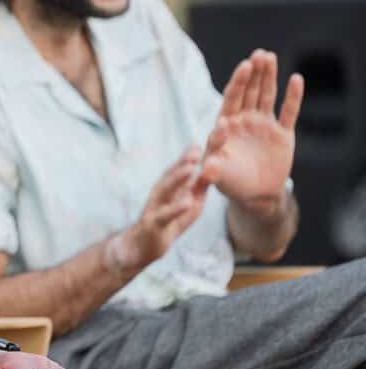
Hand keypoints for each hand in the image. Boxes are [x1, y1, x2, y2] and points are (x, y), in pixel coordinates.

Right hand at [111, 146, 210, 269]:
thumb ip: (202, 180)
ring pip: (168, 187)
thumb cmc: (170, 218)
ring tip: (192, 165)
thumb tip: (211, 155)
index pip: (194, 160)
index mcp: (176, 180)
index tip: (225, 124)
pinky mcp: (154, 222)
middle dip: (195, 152)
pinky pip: (165, 214)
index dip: (209, 144)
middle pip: (180, 167)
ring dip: (179, 175)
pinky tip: (187, 202)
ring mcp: (158, 203)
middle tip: (210, 136)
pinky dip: (176, 208)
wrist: (143, 244)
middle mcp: (165, 187)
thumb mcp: (192, 199)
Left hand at [203, 50, 303, 217]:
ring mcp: (264, 125)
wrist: (254, 195)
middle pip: (249, 92)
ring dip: (269, 77)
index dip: (238, 82)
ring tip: (269, 57)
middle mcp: (245, 120)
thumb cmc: (230, 182)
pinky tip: (296, 78)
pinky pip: (289, 112)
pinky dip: (293, 97)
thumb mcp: (217, 175)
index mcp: (226, 125)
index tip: (244, 66)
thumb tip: (210, 160)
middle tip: (259, 54)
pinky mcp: (282, 134)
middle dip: (254, 73)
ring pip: (267, 96)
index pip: (232, 98)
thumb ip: (213, 167)